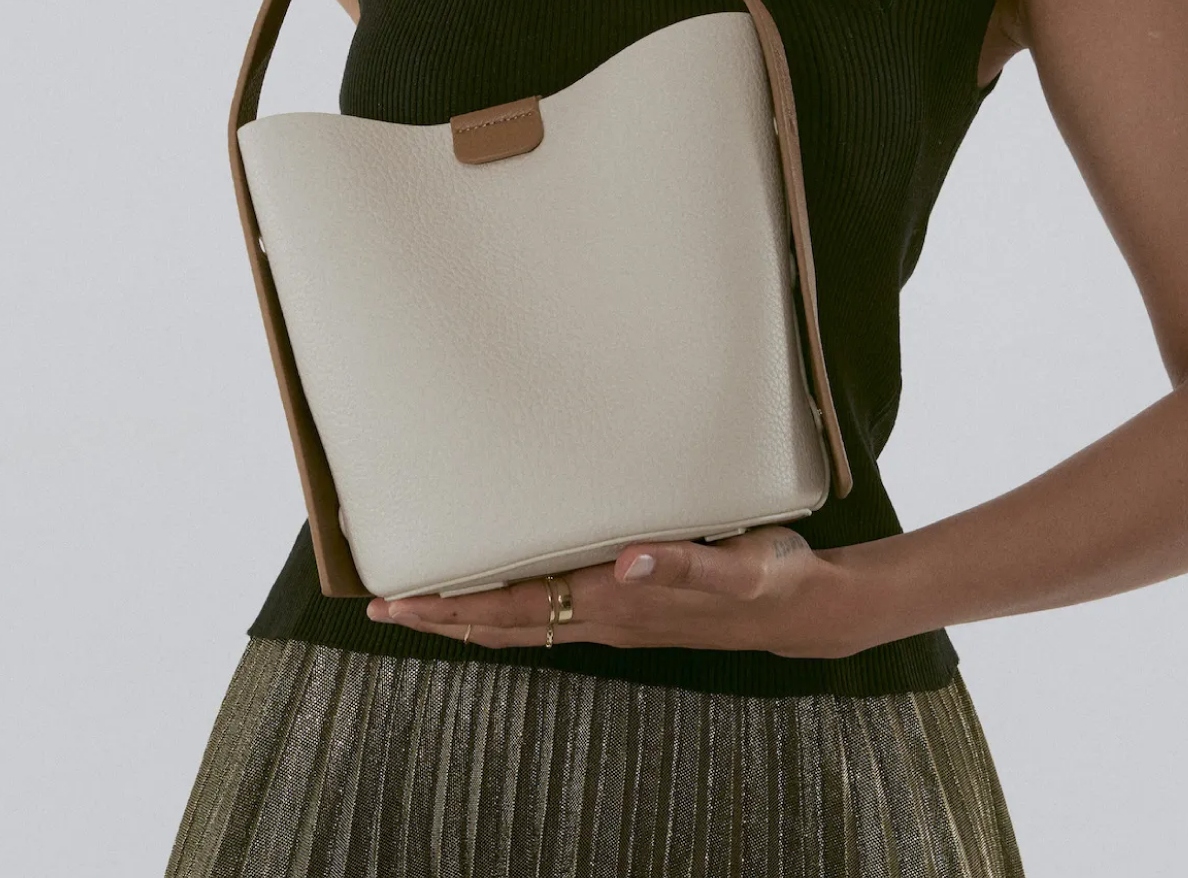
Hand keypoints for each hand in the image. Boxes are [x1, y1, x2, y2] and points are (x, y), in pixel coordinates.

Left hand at [366, 527, 866, 660]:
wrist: (804, 608)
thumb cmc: (769, 578)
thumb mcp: (737, 566)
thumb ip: (685, 561)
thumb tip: (629, 562)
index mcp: (615, 603)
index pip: (516, 609)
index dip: (456, 606)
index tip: (401, 602)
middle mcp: (605, 618)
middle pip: (505, 625)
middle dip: (442, 617)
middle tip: (383, 606)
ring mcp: (615, 620)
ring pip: (524, 625)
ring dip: (471, 616)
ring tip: (425, 603)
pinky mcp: (631, 610)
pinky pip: (552, 615)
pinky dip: (512, 608)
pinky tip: (505, 592)